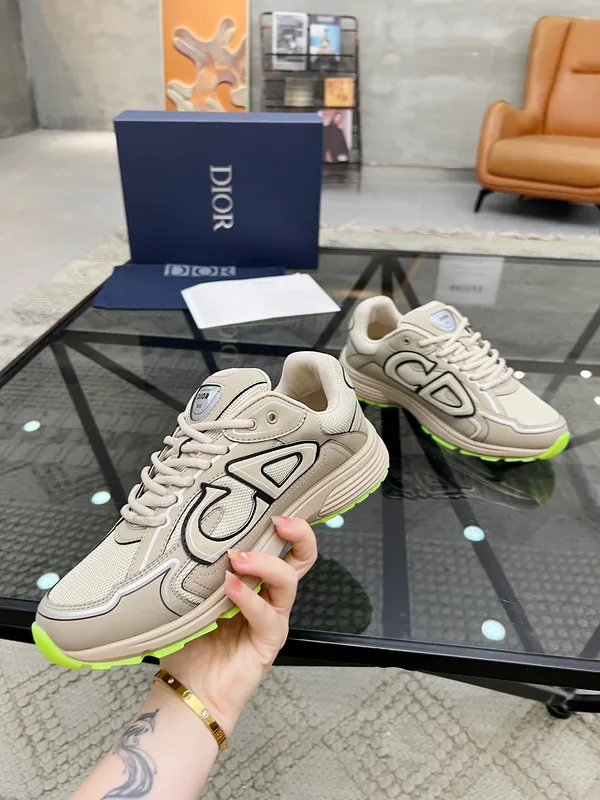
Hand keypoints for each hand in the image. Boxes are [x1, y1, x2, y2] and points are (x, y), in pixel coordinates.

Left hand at [160, 516, 316, 732]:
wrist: (188, 691)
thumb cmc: (189, 642)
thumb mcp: (191, 596)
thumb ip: (199, 570)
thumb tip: (188, 532)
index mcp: (256, 581)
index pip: (282, 546)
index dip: (285, 525)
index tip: (268, 507)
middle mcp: (270, 596)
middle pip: (303, 559)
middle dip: (298, 534)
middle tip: (276, 521)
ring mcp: (272, 618)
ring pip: (288, 581)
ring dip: (265, 564)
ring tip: (238, 558)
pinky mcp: (269, 641)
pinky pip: (266, 614)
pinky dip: (248, 597)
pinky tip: (229, 587)